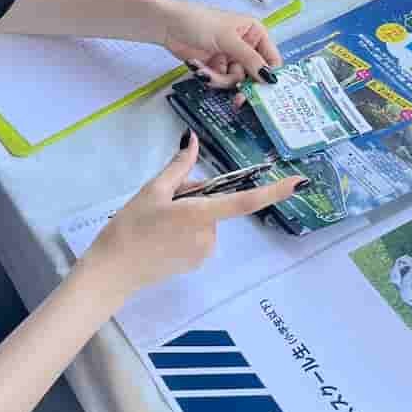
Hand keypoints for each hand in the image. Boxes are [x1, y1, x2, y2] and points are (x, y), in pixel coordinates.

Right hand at [86, 133, 304, 299]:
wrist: (112, 271)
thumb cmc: (130, 227)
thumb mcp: (152, 191)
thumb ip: (178, 166)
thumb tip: (193, 140)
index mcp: (199, 215)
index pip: (244, 201)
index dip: (274, 192)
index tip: (299, 183)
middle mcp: (208, 235)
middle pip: (214, 203)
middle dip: (194, 195)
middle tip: (163, 200)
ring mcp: (204, 251)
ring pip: (206, 218)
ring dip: (190, 212)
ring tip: (159, 218)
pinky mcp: (197, 262)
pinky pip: (200, 234)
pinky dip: (186, 228)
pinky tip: (162, 233)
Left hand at [163, 3, 281, 87]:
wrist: (167, 25)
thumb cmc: (200, 22)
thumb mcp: (228, 39)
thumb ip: (250, 59)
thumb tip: (270, 77)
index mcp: (255, 33)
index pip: (271, 59)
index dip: (269, 76)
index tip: (266, 93)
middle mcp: (246, 46)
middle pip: (253, 74)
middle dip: (241, 84)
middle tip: (238, 99)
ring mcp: (230, 57)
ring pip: (235, 80)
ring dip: (219, 79)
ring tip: (204, 72)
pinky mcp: (216, 67)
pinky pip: (220, 80)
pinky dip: (209, 77)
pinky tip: (197, 67)